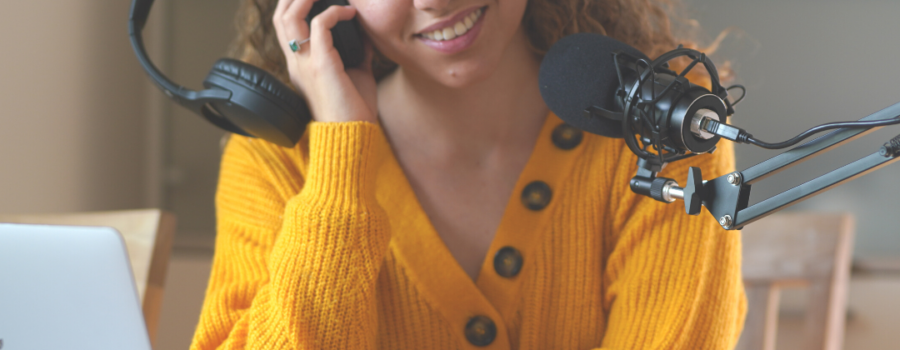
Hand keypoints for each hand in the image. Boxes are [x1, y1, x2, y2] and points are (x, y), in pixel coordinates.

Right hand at [273, 0, 376, 123]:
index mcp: (300, 66)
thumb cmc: (354, 110)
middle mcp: (297, 63)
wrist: (352, 136)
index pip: (285, 28)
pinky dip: (334, 12)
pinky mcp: (320, 65)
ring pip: (290, 17)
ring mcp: (305, 64)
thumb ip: (358, 54)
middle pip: (280, 17)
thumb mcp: (356, 75)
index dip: (293, 5)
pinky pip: (320, 25)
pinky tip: (350, 13)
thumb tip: (367, 35)